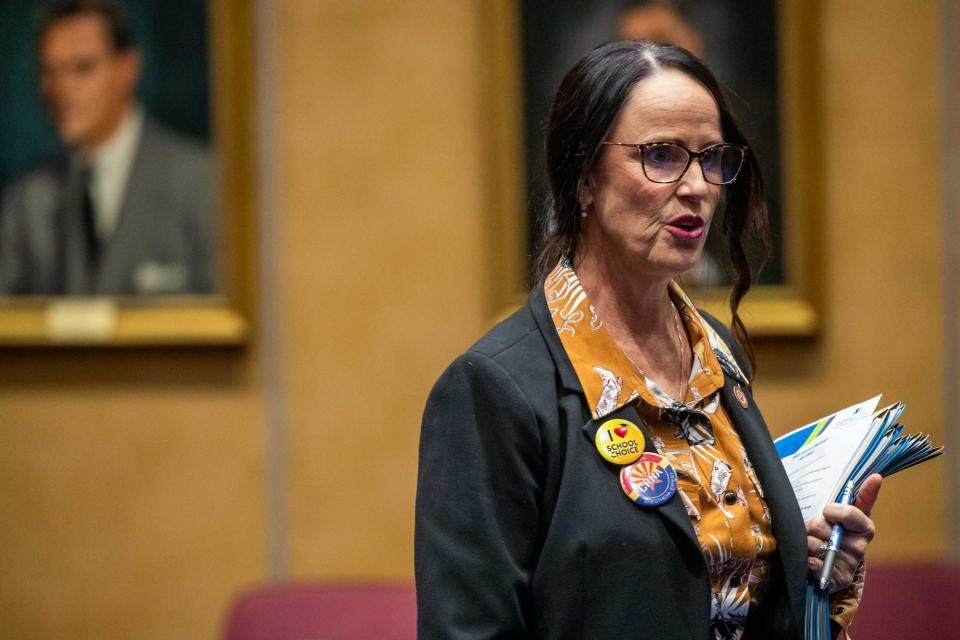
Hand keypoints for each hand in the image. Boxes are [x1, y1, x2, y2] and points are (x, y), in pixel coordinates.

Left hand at [804, 474, 881, 592]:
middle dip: (812, 525)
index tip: (829, 510)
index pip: (852, 512)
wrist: (829, 567)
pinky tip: (810, 560)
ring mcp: (849, 564)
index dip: (835, 510)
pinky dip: (805, 560)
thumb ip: (853, 499)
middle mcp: (860, 546)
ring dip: (806, 542)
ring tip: (812, 544)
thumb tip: (876, 477)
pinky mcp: (837, 580)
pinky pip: (811, 563)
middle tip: (815, 529)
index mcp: (864, 526)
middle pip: (822, 525)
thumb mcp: (840, 514)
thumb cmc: (833, 533)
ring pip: (812, 543)